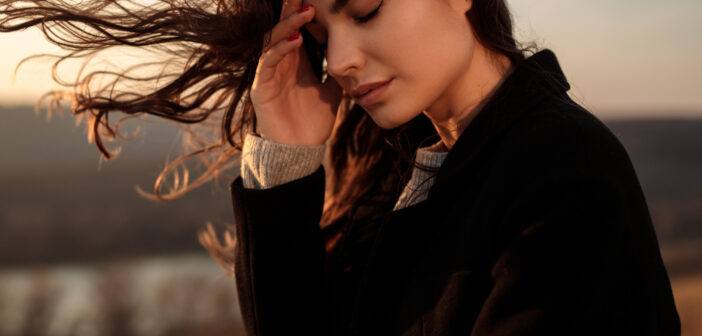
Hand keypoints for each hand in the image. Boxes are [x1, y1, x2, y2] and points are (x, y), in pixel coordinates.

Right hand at [250, 0, 342, 145]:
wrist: (299, 151)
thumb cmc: (314, 122)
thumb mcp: (333, 92)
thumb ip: (339, 72)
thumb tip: (356, 56)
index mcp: (297, 61)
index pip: (300, 29)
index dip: (307, 13)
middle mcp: (281, 62)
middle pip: (284, 27)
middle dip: (293, 8)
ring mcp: (269, 73)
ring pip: (274, 39)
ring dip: (289, 24)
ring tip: (305, 11)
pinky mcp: (261, 86)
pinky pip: (268, 61)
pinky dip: (281, 48)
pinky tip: (296, 40)